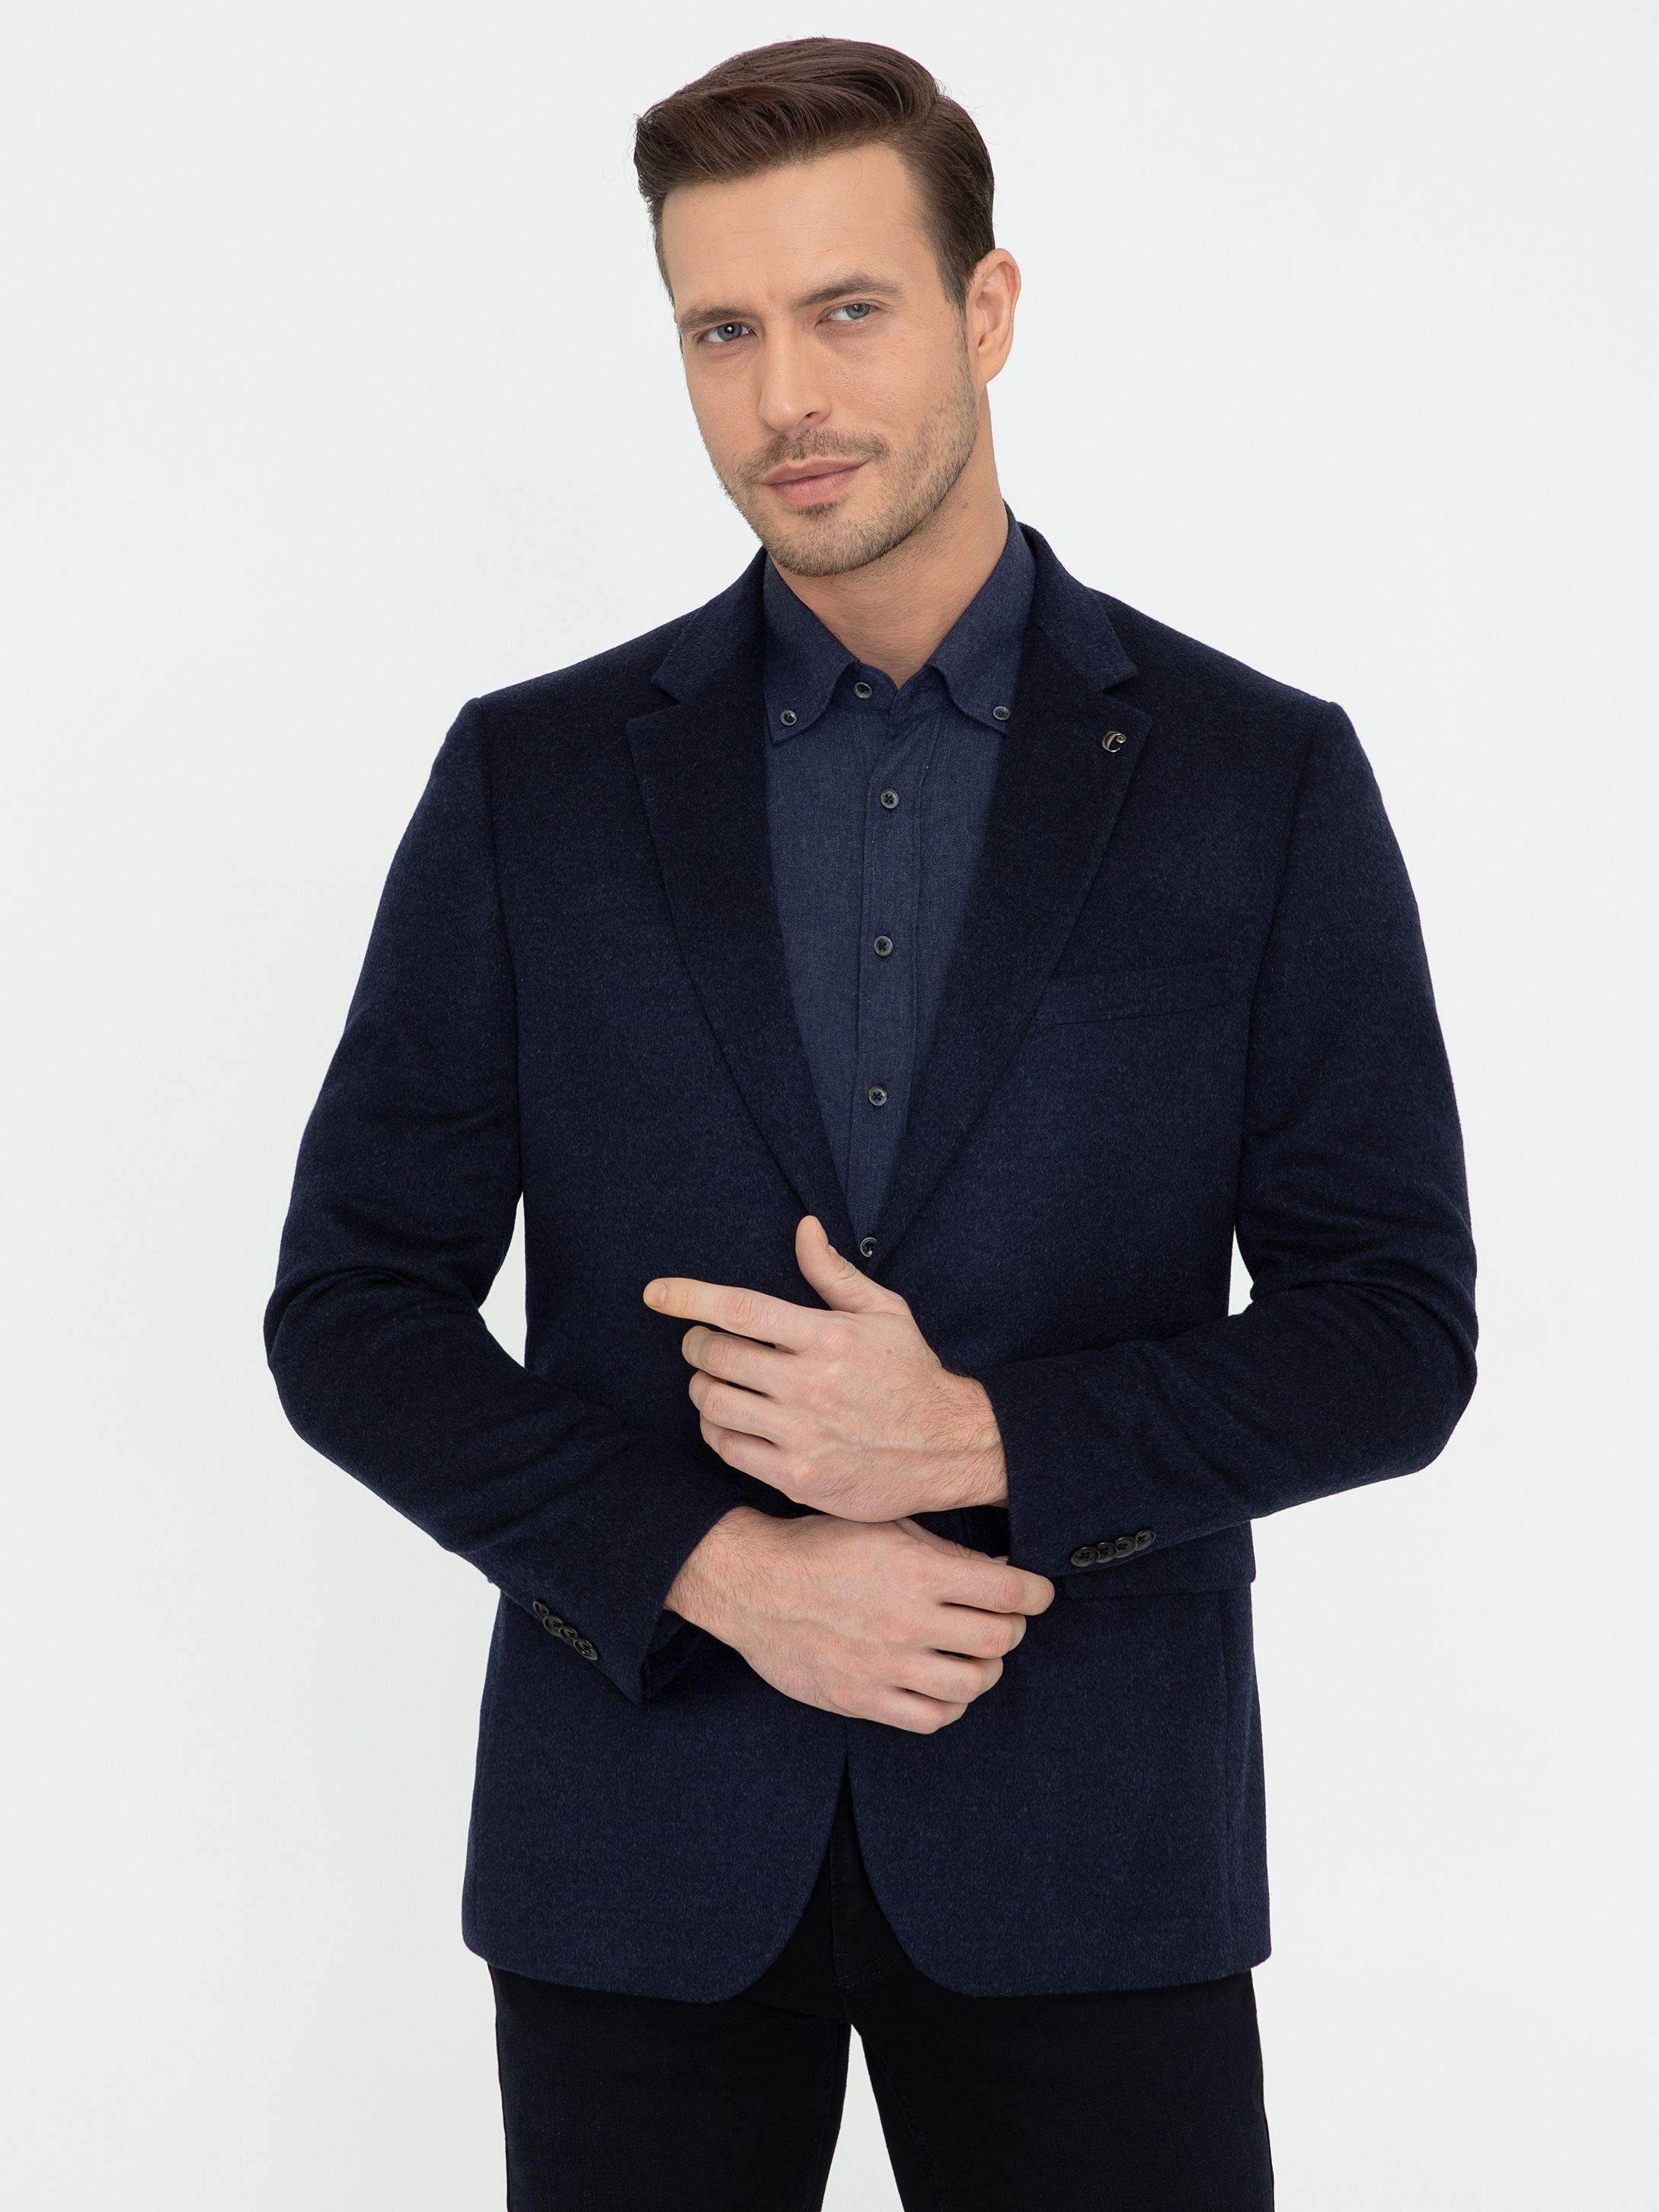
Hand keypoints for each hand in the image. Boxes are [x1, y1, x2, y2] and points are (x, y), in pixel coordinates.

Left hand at [644, 1217, 1006, 1522]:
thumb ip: (833, 1273)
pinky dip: (715, 1428)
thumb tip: (803, 1227)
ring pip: (714, 1403)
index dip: (689, 1297)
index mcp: (828, 1336)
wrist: (948, 1448)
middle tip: (703, 1344)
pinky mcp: (798, 1477)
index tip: (655, 1293)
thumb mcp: (884, 1313)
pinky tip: (729, 1418)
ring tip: (714, 1381)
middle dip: (697, 1344)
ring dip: (701, 1387)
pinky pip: (728, 1447)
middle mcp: (811, 1384)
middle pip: (716, 1355)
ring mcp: (803, 1434)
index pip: (741, 1309)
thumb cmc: (911, 1374)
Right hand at [665, 1507, 1053, 1734]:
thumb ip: (943, 1550)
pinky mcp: (862, 1699)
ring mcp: (885, 1666)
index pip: (1009, 1590)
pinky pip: (932, 1717)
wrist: (750, 1584)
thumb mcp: (883, 1527)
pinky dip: (950, 1703)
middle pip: (1000, 1639)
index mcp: (916, 1570)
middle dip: (1012, 1627)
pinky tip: (942, 1683)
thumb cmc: (819, 1547)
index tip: (1038, 1593)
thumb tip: (1000, 1569)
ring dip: (985, 1668)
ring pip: (973, 1684)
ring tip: (974, 1653)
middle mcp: (907, 1621)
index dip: (1037, 1592)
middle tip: (1004, 1619)